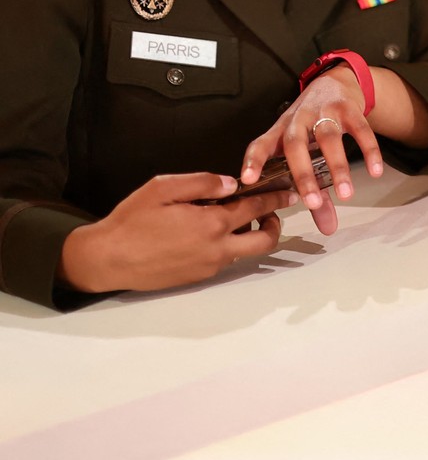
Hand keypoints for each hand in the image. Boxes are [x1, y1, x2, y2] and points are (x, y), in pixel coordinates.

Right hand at [58, 173, 293, 293]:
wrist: (106, 259)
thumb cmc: (131, 221)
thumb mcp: (163, 188)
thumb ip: (202, 182)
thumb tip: (231, 183)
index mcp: (212, 223)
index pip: (256, 208)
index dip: (275, 198)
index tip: (289, 192)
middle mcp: (217, 249)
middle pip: (265, 240)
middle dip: (274, 224)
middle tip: (269, 211)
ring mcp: (209, 266)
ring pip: (244, 252)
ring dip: (249, 235)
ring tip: (234, 218)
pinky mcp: (197, 277)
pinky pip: (223, 260)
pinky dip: (226, 245)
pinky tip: (207, 233)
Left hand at [238, 65, 383, 235]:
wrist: (335, 83)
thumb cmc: (313, 125)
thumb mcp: (308, 152)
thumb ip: (316, 191)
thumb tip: (329, 228)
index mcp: (281, 131)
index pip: (261, 144)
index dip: (253, 161)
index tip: (248, 181)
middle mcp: (298, 120)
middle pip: (295, 144)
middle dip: (303, 175)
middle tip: (312, 202)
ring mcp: (324, 112)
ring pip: (328, 138)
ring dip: (338, 166)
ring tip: (347, 193)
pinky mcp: (349, 108)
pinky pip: (360, 130)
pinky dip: (369, 151)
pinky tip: (374, 172)